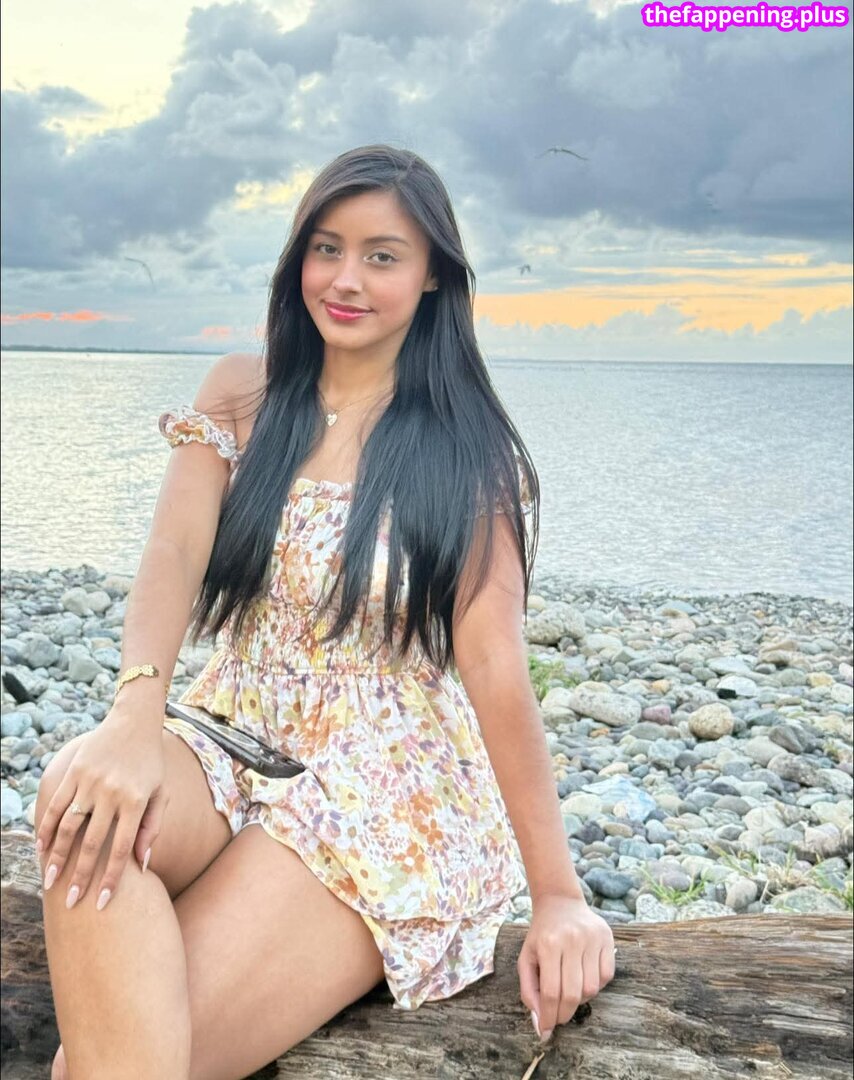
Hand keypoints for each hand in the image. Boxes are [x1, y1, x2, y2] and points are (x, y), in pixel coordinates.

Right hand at [35, 708, 166, 911]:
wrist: (134, 722)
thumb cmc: (151, 763)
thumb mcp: (161, 793)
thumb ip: (152, 828)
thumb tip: (142, 865)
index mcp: (136, 801)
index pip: (121, 849)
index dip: (110, 878)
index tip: (101, 903)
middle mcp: (112, 794)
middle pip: (92, 844)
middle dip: (81, 876)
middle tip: (71, 901)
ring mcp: (90, 783)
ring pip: (69, 827)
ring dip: (58, 857)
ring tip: (50, 881)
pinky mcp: (74, 773)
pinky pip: (57, 804)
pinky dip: (47, 827)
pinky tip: (41, 848)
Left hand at [517, 893, 615, 1042]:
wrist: (560, 902)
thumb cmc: (541, 935)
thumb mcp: (526, 958)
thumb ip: (528, 991)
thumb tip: (539, 1023)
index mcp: (548, 944)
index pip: (552, 992)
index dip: (549, 1016)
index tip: (546, 1030)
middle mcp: (572, 940)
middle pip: (573, 993)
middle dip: (564, 1014)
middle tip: (558, 1018)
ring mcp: (592, 938)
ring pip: (592, 988)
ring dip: (581, 999)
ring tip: (570, 991)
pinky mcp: (607, 938)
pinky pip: (607, 976)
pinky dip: (596, 985)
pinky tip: (584, 977)